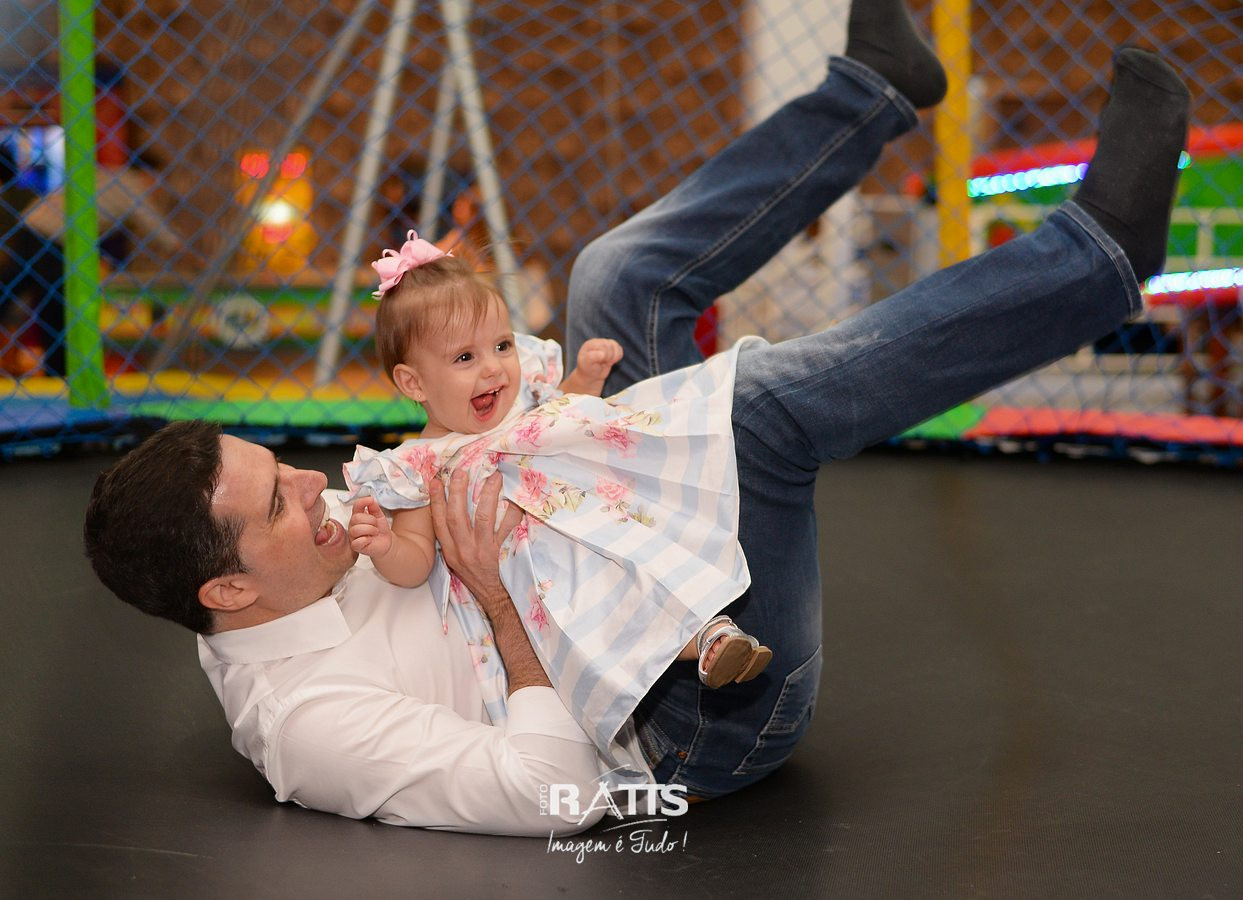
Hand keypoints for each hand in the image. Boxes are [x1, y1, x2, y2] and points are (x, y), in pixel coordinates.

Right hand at [349, 496, 392, 558]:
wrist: (385, 542)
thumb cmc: (380, 529)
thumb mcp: (379, 516)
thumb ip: (374, 507)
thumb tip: (370, 499)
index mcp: (358, 515)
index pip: (356, 505)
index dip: (362, 501)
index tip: (371, 500)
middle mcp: (353, 524)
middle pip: (356, 518)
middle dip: (371, 520)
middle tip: (376, 525)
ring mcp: (353, 535)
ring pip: (356, 529)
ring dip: (370, 530)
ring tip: (375, 532)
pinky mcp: (355, 546)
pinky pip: (356, 542)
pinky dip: (366, 540)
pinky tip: (370, 539)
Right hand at [428, 469, 521, 618]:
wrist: (493, 596)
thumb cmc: (475, 574)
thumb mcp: (456, 558)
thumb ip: (453, 537)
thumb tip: (451, 507)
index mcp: (450, 550)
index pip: (438, 522)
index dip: (435, 501)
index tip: (435, 480)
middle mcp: (463, 550)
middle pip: (456, 516)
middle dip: (457, 492)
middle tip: (461, 471)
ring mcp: (481, 551)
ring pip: (482, 518)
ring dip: (487, 495)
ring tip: (494, 477)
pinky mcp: (499, 553)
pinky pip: (507, 529)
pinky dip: (512, 513)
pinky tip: (515, 500)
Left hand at [576, 338, 622, 385]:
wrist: (592, 374)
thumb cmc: (588, 369)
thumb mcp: (587, 364)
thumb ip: (592, 357)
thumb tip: (603, 354)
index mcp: (591, 344)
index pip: (604, 348)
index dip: (605, 357)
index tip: (598, 362)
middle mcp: (598, 341)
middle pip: (611, 347)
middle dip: (609, 358)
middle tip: (602, 363)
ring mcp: (605, 343)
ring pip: (617, 347)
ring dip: (613, 358)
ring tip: (606, 362)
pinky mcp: (611, 347)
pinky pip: (620, 349)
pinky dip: (618, 357)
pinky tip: (611, 361)